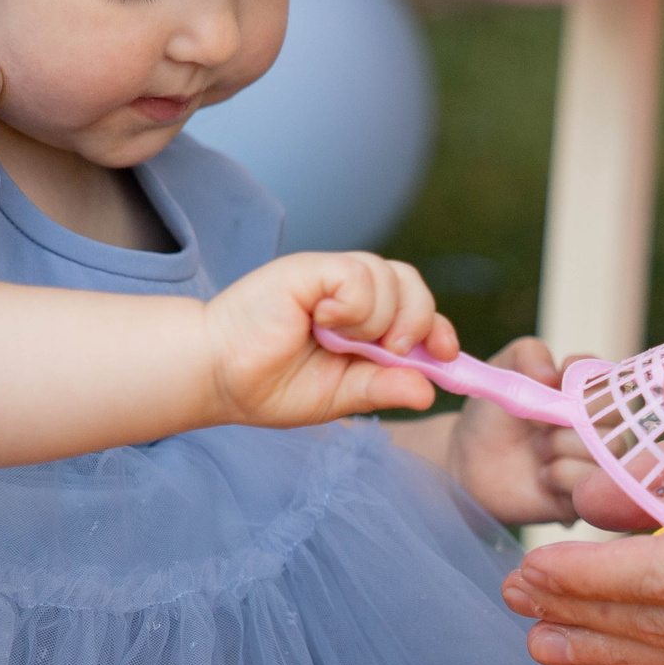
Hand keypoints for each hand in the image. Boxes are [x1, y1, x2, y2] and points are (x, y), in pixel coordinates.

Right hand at [203, 251, 455, 428]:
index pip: (418, 309)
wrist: (217, 377)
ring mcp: (330, 277)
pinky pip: (359, 275)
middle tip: (388, 352)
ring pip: (390, 278)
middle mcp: (351, 292)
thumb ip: (382, 389)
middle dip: (417, 323)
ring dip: (376, 320)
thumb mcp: (339, 397)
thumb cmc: (269, 385)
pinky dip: (353, 304)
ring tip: (336, 340)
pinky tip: (323, 321)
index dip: (438, 328)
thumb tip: (428, 392)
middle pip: (413, 284)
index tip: (445, 354)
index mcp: (363, 322)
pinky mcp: (310, 267)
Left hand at [445, 338, 603, 525]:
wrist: (469, 462)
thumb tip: (553, 376)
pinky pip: (592, 484)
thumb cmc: (492, 415)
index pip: (614, 380)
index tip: (552, 384)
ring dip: (561, 447)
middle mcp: (601, 427)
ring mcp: (597, 462)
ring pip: (607, 451)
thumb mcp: (504, 369)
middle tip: (538, 424)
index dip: (584, 383)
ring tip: (538, 452)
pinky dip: (561, 477)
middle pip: (615, 417)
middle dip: (570, 417)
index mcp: (590, 393)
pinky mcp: (588, 495)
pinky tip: (543, 477)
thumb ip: (529, 353)